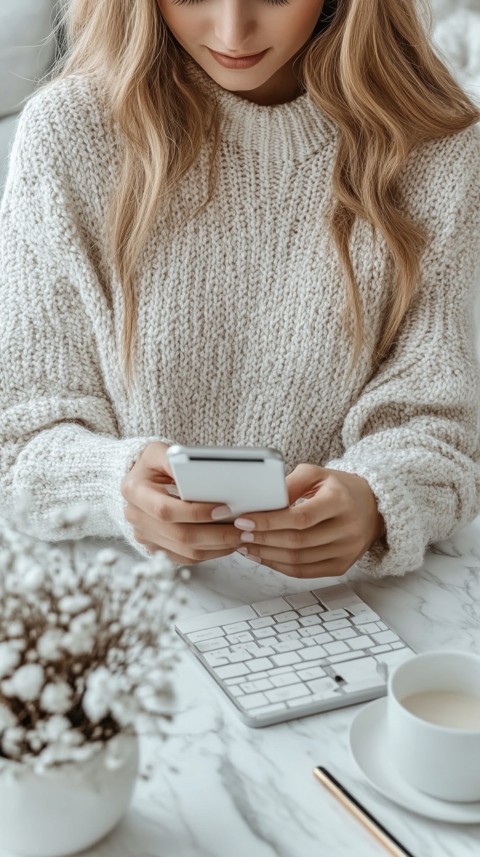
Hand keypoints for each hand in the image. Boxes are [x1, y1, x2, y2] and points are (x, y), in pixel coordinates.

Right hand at [120, 442, 241, 562]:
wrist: (138, 479)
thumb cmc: (152, 464)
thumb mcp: (158, 451)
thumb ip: (172, 458)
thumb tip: (190, 465)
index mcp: (134, 491)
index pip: (165, 510)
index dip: (196, 513)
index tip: (224, 509)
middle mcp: (135, 517)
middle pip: (179, 536)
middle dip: (215, 534)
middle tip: (243, 529)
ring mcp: (144, 536)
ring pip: (186, 552)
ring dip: (217, 547)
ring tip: (240, 537)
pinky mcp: (155, 548)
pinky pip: (186, 558)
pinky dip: (210, 553)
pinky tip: (227, 543)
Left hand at [233, 464, 384, 577]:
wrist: (372, 506)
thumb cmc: (339, 488)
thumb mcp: (317, 474)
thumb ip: (290, 483)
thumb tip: (262, 500)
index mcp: (340, 501)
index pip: (300, 517)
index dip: (269, 521)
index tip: (244, 520)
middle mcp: (347, 529)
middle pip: (297, 541)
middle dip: (263, 539)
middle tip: (240, 534)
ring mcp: (346, 550)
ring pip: (299, 559)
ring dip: (267, 554)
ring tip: (246, 546)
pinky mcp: (342, 565)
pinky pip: (305, 571)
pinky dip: (280, 566)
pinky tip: (263, 557)